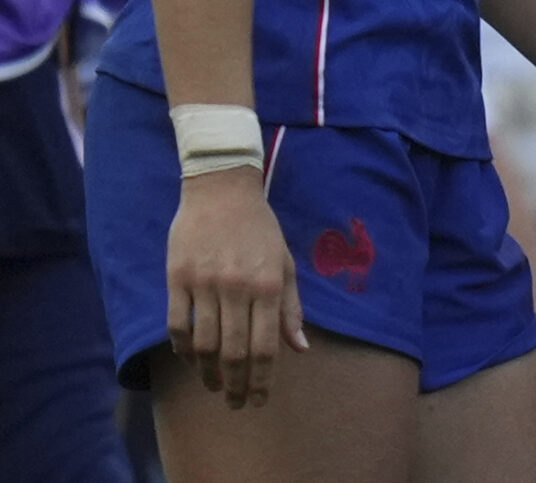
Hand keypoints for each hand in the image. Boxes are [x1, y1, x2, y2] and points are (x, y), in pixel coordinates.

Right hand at [165, 165, 307, 407]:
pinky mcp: (177, 278)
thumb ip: (291, 308)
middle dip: (236, 385)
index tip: (259, 399)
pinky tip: (191, 358)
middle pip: (233, 352)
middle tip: (235, 403)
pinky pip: (177, 325)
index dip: (262, 378)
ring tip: (213, 386)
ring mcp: (204, 283)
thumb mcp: (286, 264)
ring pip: (203, 344)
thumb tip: (300, 349)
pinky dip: (183, 349)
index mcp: (269, 284)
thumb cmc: (261, 230)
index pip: (266, 345)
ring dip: (207, 372)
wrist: (222, 190)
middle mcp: (238, 287)